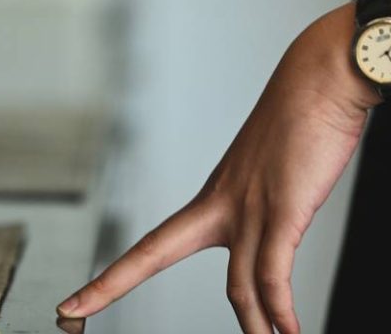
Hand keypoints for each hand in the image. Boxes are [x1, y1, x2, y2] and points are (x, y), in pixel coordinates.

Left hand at [57, 3, 380, 332]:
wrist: (321, 80)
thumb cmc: (302, 124)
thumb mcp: (272, 176)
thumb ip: (265, 213)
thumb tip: (275, 234)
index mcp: (212, 200)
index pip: (148, 246)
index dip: (109, 277)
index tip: (71, 301)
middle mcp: (219, 205)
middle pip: (154, 256)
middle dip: (107, 286)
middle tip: (68, 314)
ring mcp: (247, 208)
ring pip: (237, 288)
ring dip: (255, 330)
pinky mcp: (283, 211)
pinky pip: (274, 276)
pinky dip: (281, 313)